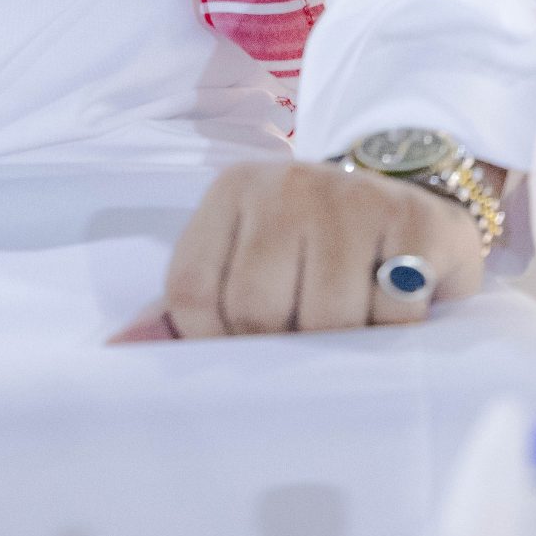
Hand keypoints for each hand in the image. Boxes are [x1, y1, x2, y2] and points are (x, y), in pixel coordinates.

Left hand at [108, 158, 488, 341]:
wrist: (414, 185)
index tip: (247, 350)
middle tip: (311, 335)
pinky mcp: (414, 222)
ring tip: (355, 320)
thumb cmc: (317, 240)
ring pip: (327, 322)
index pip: (192, 290)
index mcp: (232, 191)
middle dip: (285, 346)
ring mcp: (352, 198)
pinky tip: (398, 306)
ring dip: (345, 345)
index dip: (214, 341)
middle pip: (257, 310)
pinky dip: (396, 331)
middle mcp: (286, 185)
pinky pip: (393, 316)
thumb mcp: (247, 253)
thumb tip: (120, 347)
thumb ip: (187, 304)